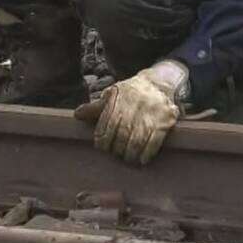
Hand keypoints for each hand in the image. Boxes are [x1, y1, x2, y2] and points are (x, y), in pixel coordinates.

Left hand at [74, 60, 188, 164]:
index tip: (101, 147)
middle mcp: (135, 106)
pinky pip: (154, 141)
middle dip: (116, 148)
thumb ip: (96, 107)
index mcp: (119, 99)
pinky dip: (147, 153)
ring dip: (130, 153)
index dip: (102, 138)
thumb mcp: (112, 94)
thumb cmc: (130, 93)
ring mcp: (151, 114)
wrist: (159, 83)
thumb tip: (77, 115)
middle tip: (115, 154)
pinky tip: (142, 159)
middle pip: (122, 134)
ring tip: (127, 158)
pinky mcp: (164, 121)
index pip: (107, 124)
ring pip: (137, 139)